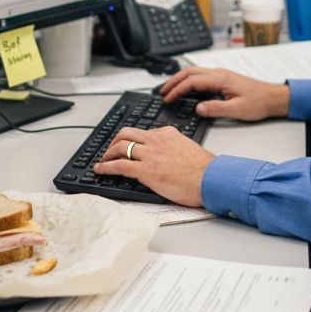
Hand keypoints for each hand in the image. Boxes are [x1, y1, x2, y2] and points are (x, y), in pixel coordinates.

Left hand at [94, 126, 212, 206]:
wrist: (210, 179)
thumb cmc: (205, 171)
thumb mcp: (189, 150)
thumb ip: (175, 149)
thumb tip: (169, 158)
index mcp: (168, 134)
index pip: (144, 132)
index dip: (133, 139)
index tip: (129, 145)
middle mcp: (156, 140)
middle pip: (127, 133)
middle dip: (115, 140)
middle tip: (111, 149)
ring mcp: (149, 154)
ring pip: (120, 146)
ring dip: (108, 153)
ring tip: (103, 160)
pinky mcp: (145, 170)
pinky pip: (119, 165)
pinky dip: (106, 166)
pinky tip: (100, 169)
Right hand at [156, 66, 290, 121]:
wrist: (273, 98)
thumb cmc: (259, 103)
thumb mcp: (237, 110)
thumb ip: (215, 108)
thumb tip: (198, 108)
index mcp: (220, 79)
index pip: (191, 82)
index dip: (177, 90)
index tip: (167, 99)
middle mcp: (219, 73)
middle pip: (189, 72)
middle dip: (173, 81)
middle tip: (161, 92)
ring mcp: (220, 75)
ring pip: (194, 73)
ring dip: (179, 80)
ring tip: (169, 90)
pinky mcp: (223, 79)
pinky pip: (200, 76)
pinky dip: (188, 81)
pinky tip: (186, 89)